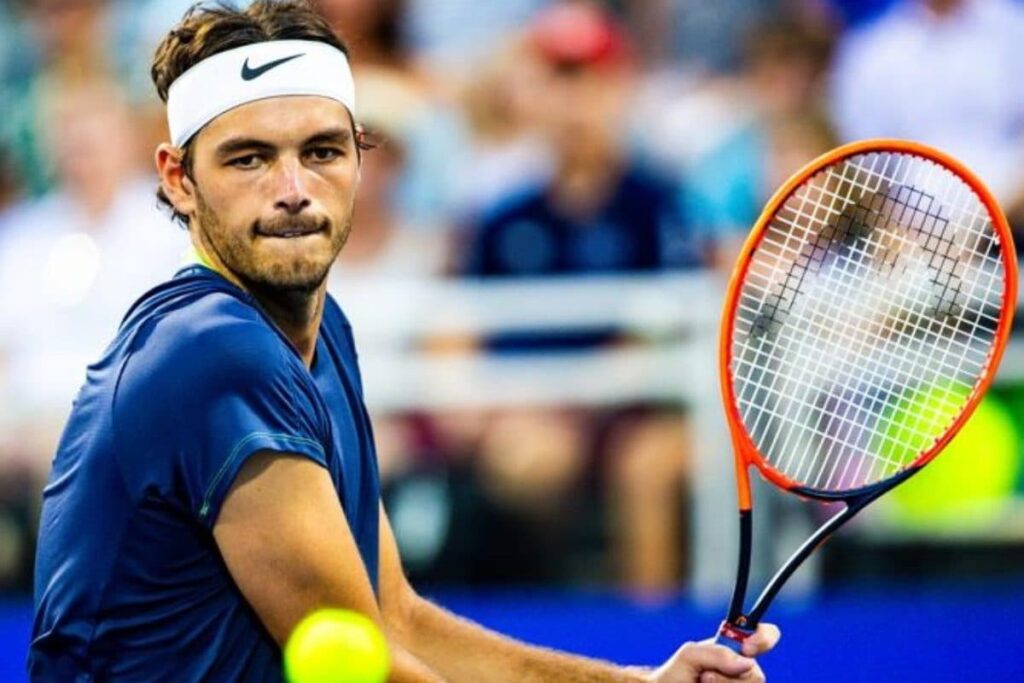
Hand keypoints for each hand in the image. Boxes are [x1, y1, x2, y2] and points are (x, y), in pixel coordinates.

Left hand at [644, 623, 780, 682]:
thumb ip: (716, 652)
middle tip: (705, 676)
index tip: (748, 647)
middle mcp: (743, 671)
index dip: (764, 638)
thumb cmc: (674, 675)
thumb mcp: (689, 656)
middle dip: (728, 679)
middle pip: (757, 675)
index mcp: (735, 649)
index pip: (764, 636)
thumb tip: (747, 661)